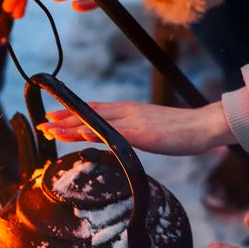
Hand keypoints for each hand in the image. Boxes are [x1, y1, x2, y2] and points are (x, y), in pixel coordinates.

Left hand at [38, 101, 234, 155]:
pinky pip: (116, 132)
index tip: (54, 117)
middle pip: (90, 113)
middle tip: (43, 125)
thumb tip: (119, 139)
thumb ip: (134, 132)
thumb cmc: (182, 131)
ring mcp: (135, 121)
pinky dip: (97, 131)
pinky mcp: (144, 133)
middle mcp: (128, 112)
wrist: (205, 126)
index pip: (96, 109)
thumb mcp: (152, 130)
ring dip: (72, 125)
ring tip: (52, 129)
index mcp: (130, 111)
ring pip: (97, 121)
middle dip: (65, 119)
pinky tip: (83, 133)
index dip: (73, 112)